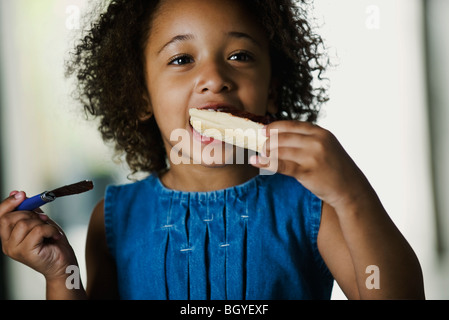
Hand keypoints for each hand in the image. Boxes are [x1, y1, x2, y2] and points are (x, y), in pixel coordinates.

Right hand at [0, 191, 76, 281]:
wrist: (63, 263)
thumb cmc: (53, 243)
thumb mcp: (40, 222)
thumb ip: (29, 210)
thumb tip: (17, 193)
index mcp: (8, 236)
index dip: (8, 203)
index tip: (20, 194)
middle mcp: (7, 244)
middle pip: (9, 218)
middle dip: (29, 213)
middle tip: (43, 219)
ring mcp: (15, 250)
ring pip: (24, 223)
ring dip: (41, 223)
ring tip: (50, 230)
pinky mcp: (26, 252)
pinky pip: (37, 231)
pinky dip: (50, 229)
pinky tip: (55, 236)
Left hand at [250, 121, 372, 210]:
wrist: (351, 189)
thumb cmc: (335, 169)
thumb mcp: (326, 147)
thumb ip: (308, 140)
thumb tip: (280, 136)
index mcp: (321, 133)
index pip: (292, 125)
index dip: (274, 127)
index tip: (263, 130)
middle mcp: (317, 141)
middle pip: (283, 137)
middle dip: (268, 141)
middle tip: (259, 146)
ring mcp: (312, 156)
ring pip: (280, 150)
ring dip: (266, 152)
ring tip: (259, 155)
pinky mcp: (307, 172)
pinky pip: (281, 165)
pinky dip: (265, 163)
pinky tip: (255, 162)